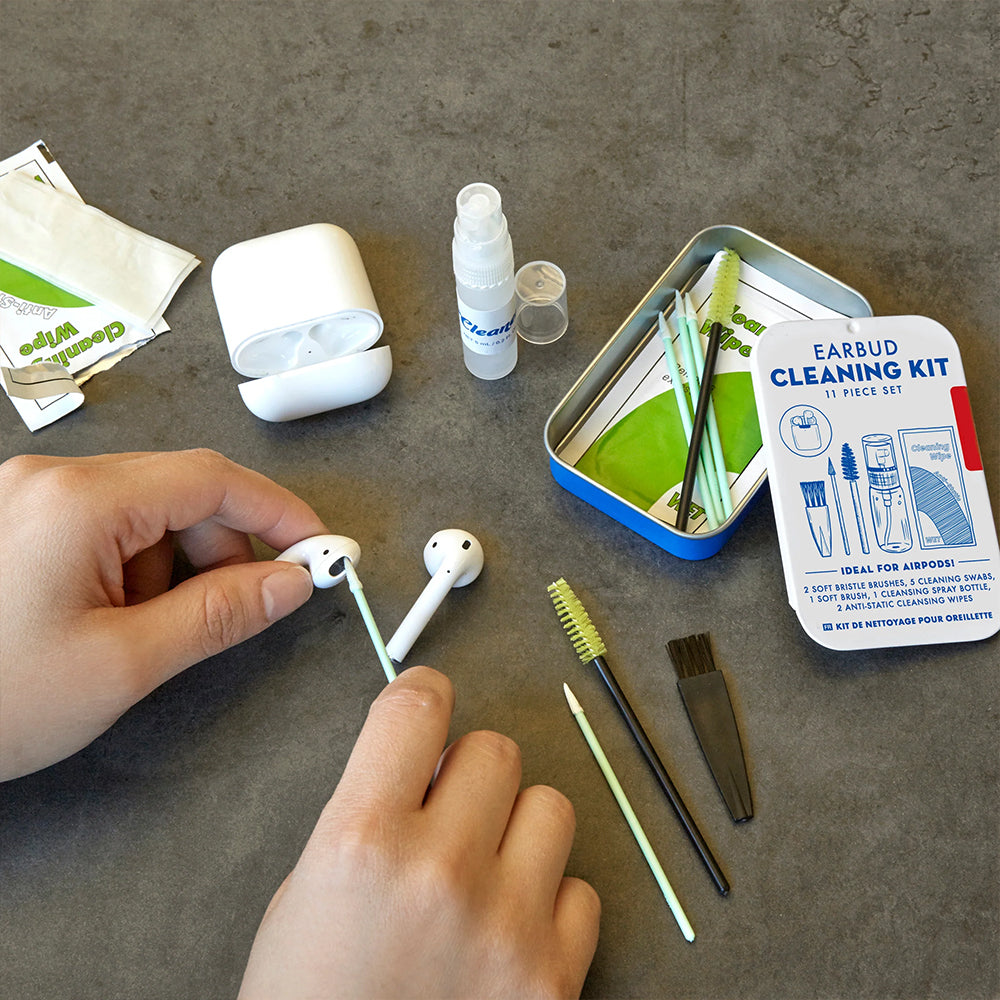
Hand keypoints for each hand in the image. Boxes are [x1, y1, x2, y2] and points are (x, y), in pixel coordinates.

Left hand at [0, 449, 326, 780]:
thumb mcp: (123, 664)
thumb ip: (219, 615)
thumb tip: (289, 583)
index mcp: (79, 502)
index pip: (210, 479)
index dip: (277, 511)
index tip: (318, 547)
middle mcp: (51, 480)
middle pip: (180, 490)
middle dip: (222, 548)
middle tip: (243, 606)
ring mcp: (29, 496)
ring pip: (145, 509)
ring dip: (173, 564)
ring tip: (143, 630)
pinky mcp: (20, 519)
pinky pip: (106, 523)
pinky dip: (133, 566)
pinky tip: (110, 617)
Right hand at [239, 666, 600, 998]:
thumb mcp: (305, 894)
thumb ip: (368, 815)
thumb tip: (425, 767)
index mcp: (361, 842)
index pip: (416, 708)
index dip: (423, 695)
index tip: (428, 704)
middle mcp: (439, 873)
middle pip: (494, 749)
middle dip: (470, 772)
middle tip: (450, 813)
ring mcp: (505, 926)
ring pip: (552, 807)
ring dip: (519, 828)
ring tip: (487, 873)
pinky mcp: (553, 979)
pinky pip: (583, 893)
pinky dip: (552, 903)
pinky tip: (511, 932)